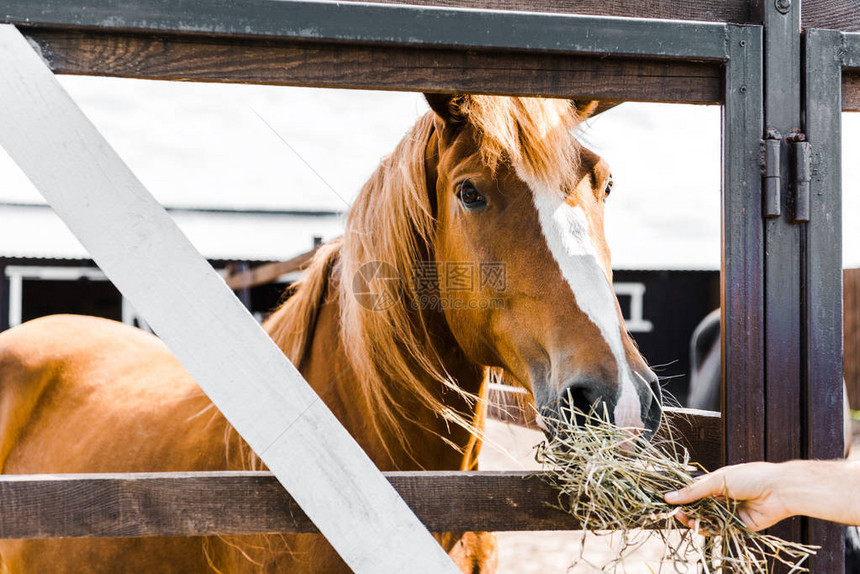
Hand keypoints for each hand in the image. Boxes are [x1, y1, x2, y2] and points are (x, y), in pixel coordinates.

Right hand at [664, 462, 792, 530]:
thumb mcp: (717, 480)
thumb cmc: (750, 477)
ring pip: (708, 520)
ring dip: (696, 521)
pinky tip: (700, 527)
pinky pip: (720, 530)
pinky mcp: (739, 525)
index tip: (668, 501)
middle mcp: (722, 498)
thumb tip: (669, 496)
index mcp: (717, 483)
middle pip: (699, 507)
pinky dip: (709, 530)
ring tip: (685, 520)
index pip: (694, 492)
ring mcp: (730, 512)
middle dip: (686, 511)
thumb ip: (693, 491)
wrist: (779, 490)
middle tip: (675, 513)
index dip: (682, 497)